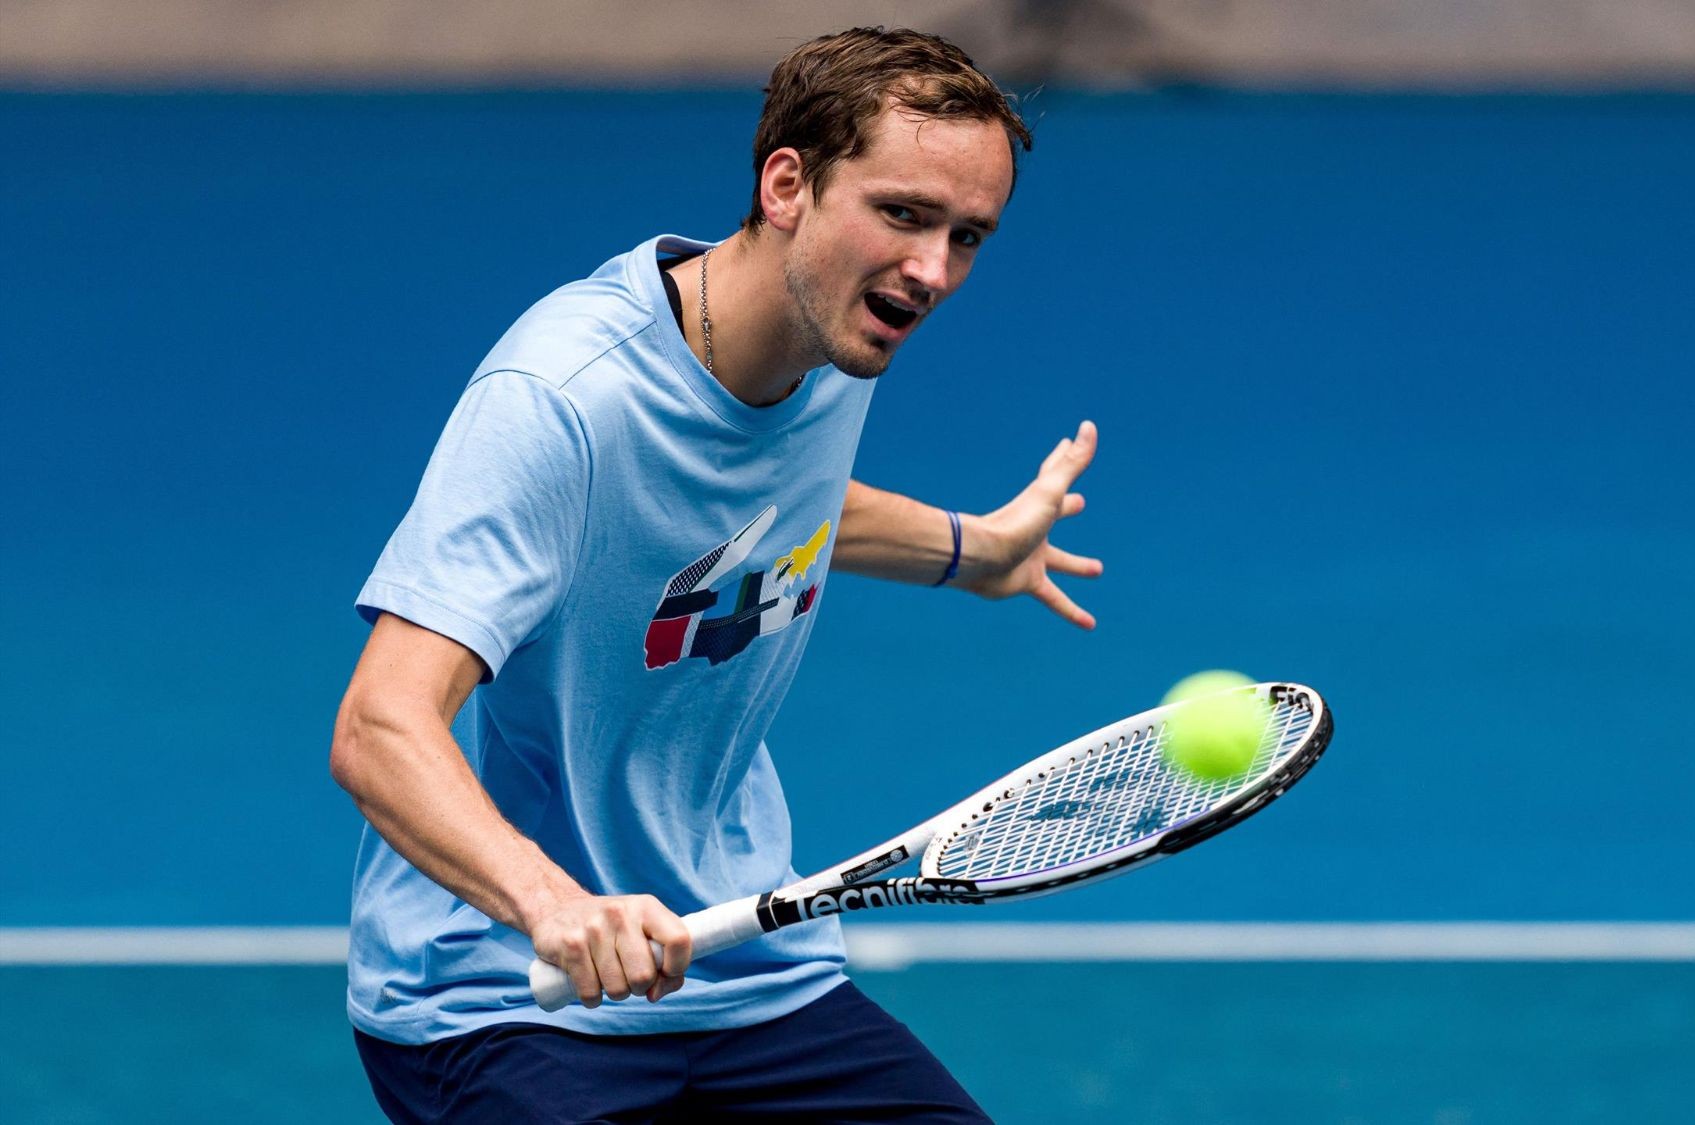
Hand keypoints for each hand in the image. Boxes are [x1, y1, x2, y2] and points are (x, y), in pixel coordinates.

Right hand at [529, 893, 690, 1006]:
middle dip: (639, 986)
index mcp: (646, 907)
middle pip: (644, 975)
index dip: (678, 966)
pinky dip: (592, 997)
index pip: (679, 939)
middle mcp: (621, 913)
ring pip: (617, 989)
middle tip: (628, 975)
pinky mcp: (570, 946)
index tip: (666, 973)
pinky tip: (589, 980)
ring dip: (614, 991)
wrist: (558, 909)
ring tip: (607, 973)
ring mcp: (594, 929)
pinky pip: (591, 994)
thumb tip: (657, 992)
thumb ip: (664, 961)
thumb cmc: (611, 929)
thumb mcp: (642, 931)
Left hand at [955, 420, 1102, 628]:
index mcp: (1040, 504)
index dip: (1063, 459)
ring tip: (1097, 570)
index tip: (1067, 443)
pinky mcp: (1027, 583)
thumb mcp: (1050, 493)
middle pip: (1054, 515)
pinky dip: (1071, 611)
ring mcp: (1031, 556)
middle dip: (1067, 508)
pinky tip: (1088, 624)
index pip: (1054, 476)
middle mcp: (1035, 528)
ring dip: (1077, 565)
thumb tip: (1088, 427)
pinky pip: (1055, 599)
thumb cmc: (1013, 523)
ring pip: (1059, 562)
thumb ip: (1072, 462)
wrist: (979, 559)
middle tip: (1081, 504)